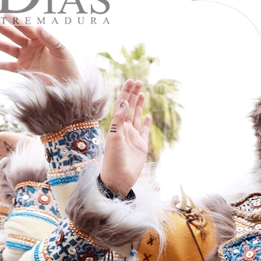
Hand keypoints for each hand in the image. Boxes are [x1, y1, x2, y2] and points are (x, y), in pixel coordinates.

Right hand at [0, 15, 79, 83]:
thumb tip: (39, 27)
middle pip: (14, 35)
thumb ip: (51, 40)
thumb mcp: (62, 52)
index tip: (6, 14)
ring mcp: (26, 57)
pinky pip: (8, 66)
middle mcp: (31, 46)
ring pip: (8, 48)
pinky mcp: (23, 70)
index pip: (27, 28)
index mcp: (41, 40)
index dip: (17, 22)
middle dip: (1, 28)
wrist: (68, 85)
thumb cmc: (68, 67)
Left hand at [101, 80, 150, 196]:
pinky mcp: (141, 146)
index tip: (132, 81)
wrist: (118, 179)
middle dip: (133, 94)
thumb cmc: (114, 161)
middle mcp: (124, 129)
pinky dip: (145, 122)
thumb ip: (120, 121)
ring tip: (142, 93)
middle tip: (139, 81)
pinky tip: (146, 116)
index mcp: (117, 126)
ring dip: (138, 105)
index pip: (122, 105)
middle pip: (129, 108)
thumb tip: (125, 103)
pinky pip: (143, 131)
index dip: (126, 93)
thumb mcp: (115, 139)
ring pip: (136, 117)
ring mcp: (133, 137)